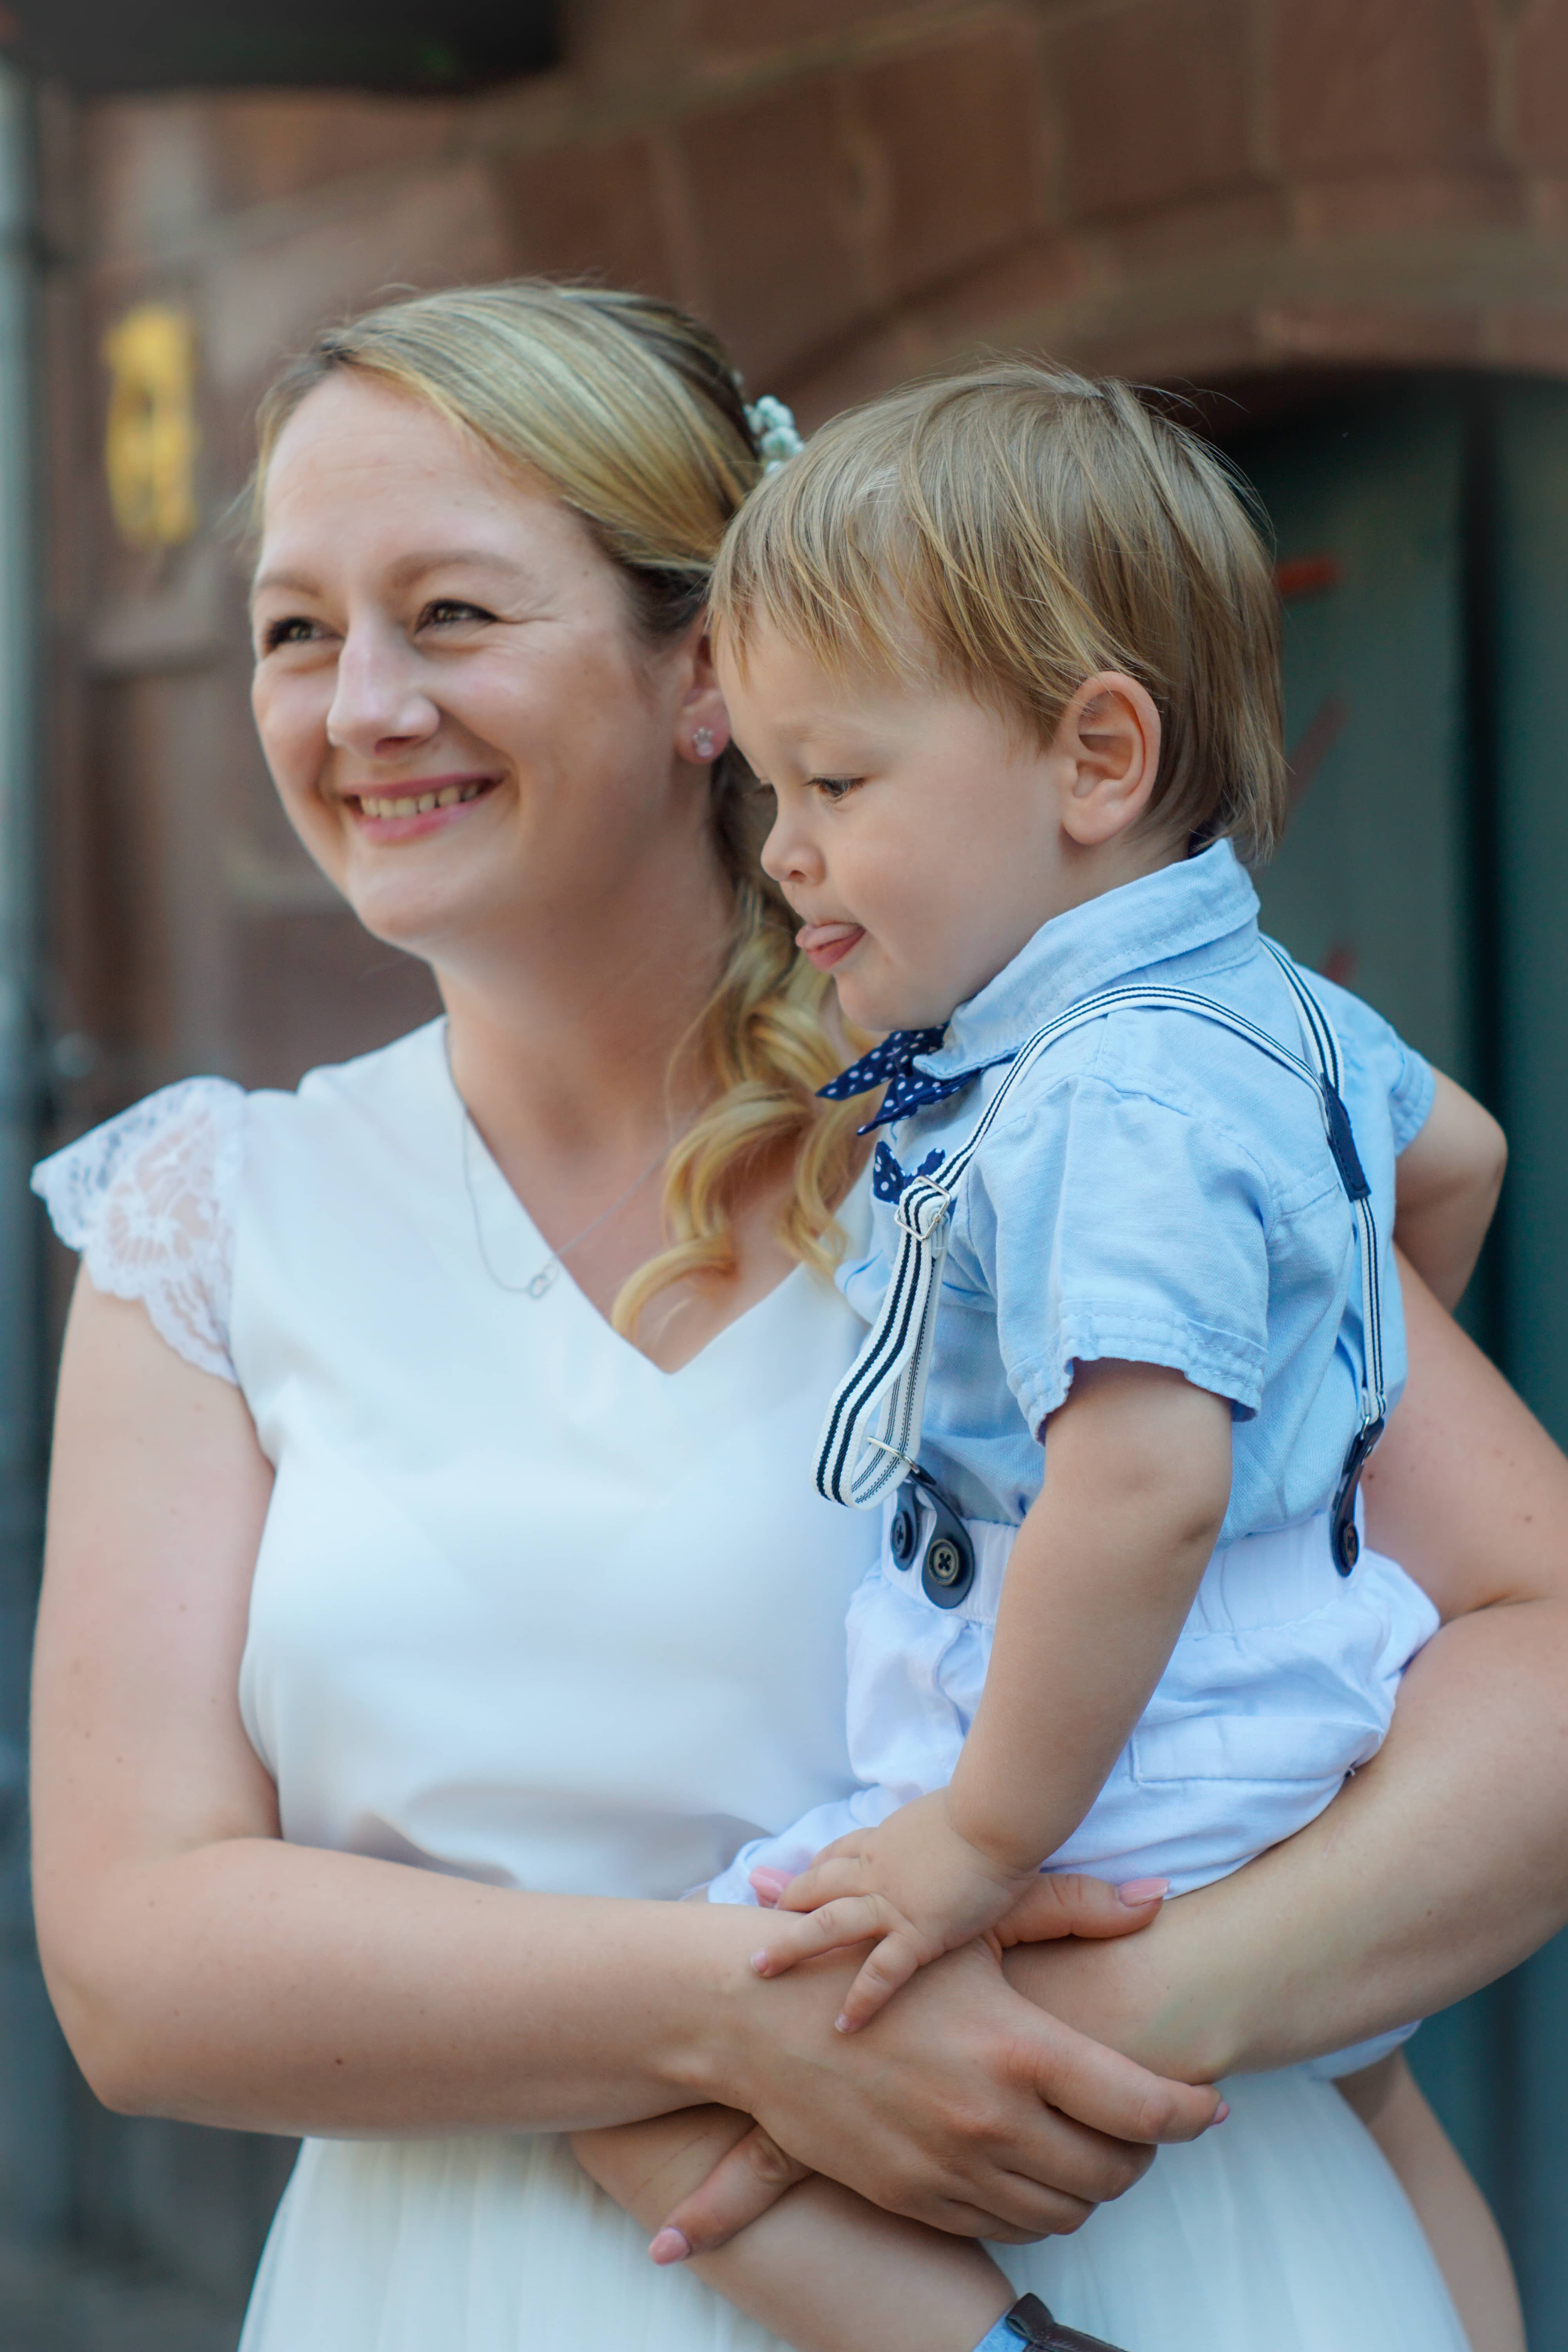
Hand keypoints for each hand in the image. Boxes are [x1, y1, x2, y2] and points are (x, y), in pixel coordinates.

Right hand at [683, 1877, 1214, 2254]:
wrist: (765, 2017)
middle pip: (1114, 2171)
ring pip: (1065, 2209)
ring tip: (1091, 2141)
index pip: (1144, 2109)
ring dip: (1093, 2183)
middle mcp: (994, 2121)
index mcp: (1019, 2051)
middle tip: (1145, 2121)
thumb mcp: (978, 1926)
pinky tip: (1032, 2162)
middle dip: (1145, 2151)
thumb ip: (1072, 1908)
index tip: (1207, 2105)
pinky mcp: (917, 2198)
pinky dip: (1035, 2204)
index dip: (1190, 2113)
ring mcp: (954, 2168)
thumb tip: (1156, 1897)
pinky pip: (1007, 2226)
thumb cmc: (880, 1957)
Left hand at [751, 1791, 1036, 2029]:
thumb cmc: (986, 1810)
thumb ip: (931, 1832)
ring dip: (789, 1947)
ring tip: (759, 1970)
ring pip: (826, 1925)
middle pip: (817, 1886)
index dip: (813, 1873)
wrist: (998, 1815)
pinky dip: (861, 1999)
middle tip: (755, 1923)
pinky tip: (843, 2026)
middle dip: (785, 1904)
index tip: (791, 1888)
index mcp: (885, 1840)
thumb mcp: (945, 1814)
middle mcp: (876, 1869)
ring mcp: (891, 1901)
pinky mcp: (918, 1930)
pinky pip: (881, 1971)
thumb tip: (940, 1829)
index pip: (837, 1856)